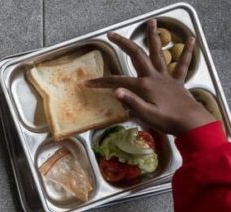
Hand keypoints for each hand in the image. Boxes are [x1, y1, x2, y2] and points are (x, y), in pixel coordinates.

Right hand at [86, 19, 213, 135]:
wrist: (191, 122)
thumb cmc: (166, 120)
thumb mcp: (145, 114)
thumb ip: (131, 101)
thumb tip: (115, 91)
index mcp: (144, 86)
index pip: (118, 81)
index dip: (102, 82)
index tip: (88, 83)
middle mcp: (153, 76)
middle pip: (136, 55)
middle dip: (122, 44)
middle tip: (111, 35)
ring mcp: (166, 76)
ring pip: (158, 53)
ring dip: (154, 36)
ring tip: (151, 22)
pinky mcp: (177, 80)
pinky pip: (182, 63)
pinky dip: (187, 51)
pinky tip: (191, 38)